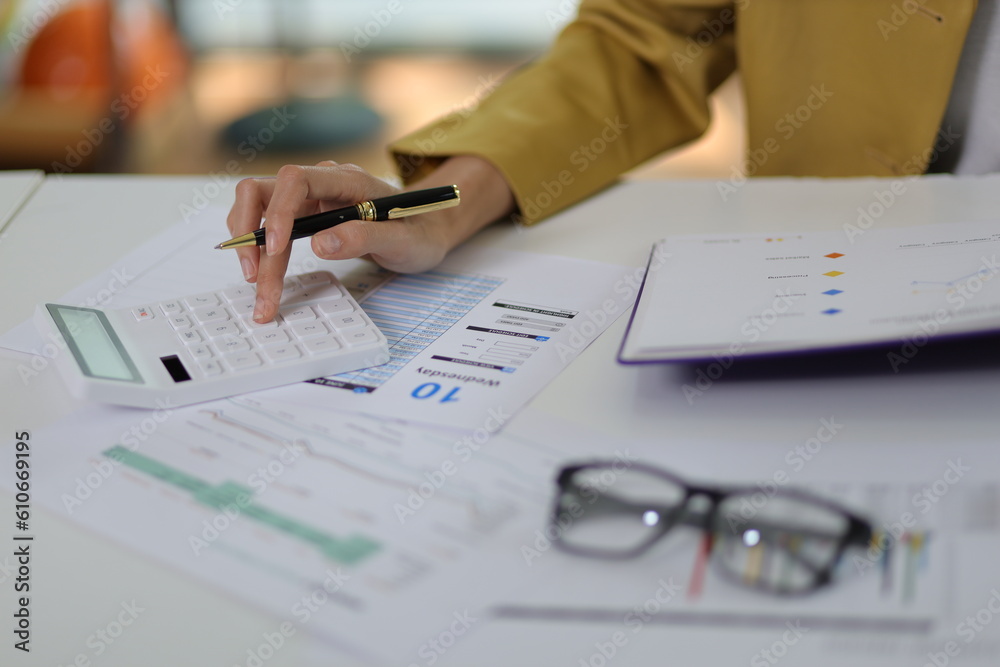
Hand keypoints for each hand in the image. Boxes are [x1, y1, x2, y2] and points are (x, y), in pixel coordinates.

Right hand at [226, 157, 515, 322]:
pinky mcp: (303, 215)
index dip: (279, 212)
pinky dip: (260, 251)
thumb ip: (365, 238)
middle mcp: (322, 182)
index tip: (276, 250)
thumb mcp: (403, 241)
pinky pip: (267, 226)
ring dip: (251, 246)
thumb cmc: (419, 233)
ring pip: (258, 210)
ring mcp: (309, 198)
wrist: (426, 230)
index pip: (296, 180)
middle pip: (263, 192)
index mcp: (347, 179)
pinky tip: (264, 275)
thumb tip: (319, 244)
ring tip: (260, 288)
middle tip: (255, 280)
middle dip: (251, 235)